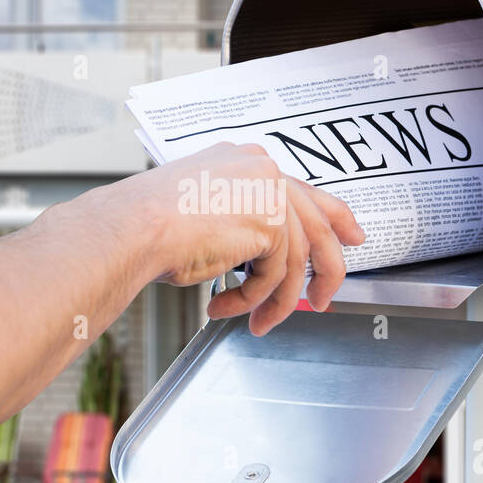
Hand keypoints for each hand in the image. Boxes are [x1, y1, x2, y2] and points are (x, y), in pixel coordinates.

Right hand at [128, 143, 364, 334]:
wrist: (130, 229)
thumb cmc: (147, 225)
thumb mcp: (204, 211)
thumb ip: (243, 220)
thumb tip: (267, 253)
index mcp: (246, 160)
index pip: (303, 190)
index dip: (335, 218)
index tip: (352, 238)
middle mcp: (262, 168)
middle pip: (315, 223)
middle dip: (327, 269)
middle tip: (323, 300)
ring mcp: (268, 191)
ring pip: (295, 259)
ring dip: (276, 300)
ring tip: (256, 322)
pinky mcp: (269, 222)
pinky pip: (274, 276)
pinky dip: (251, 300)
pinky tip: (222, 306)